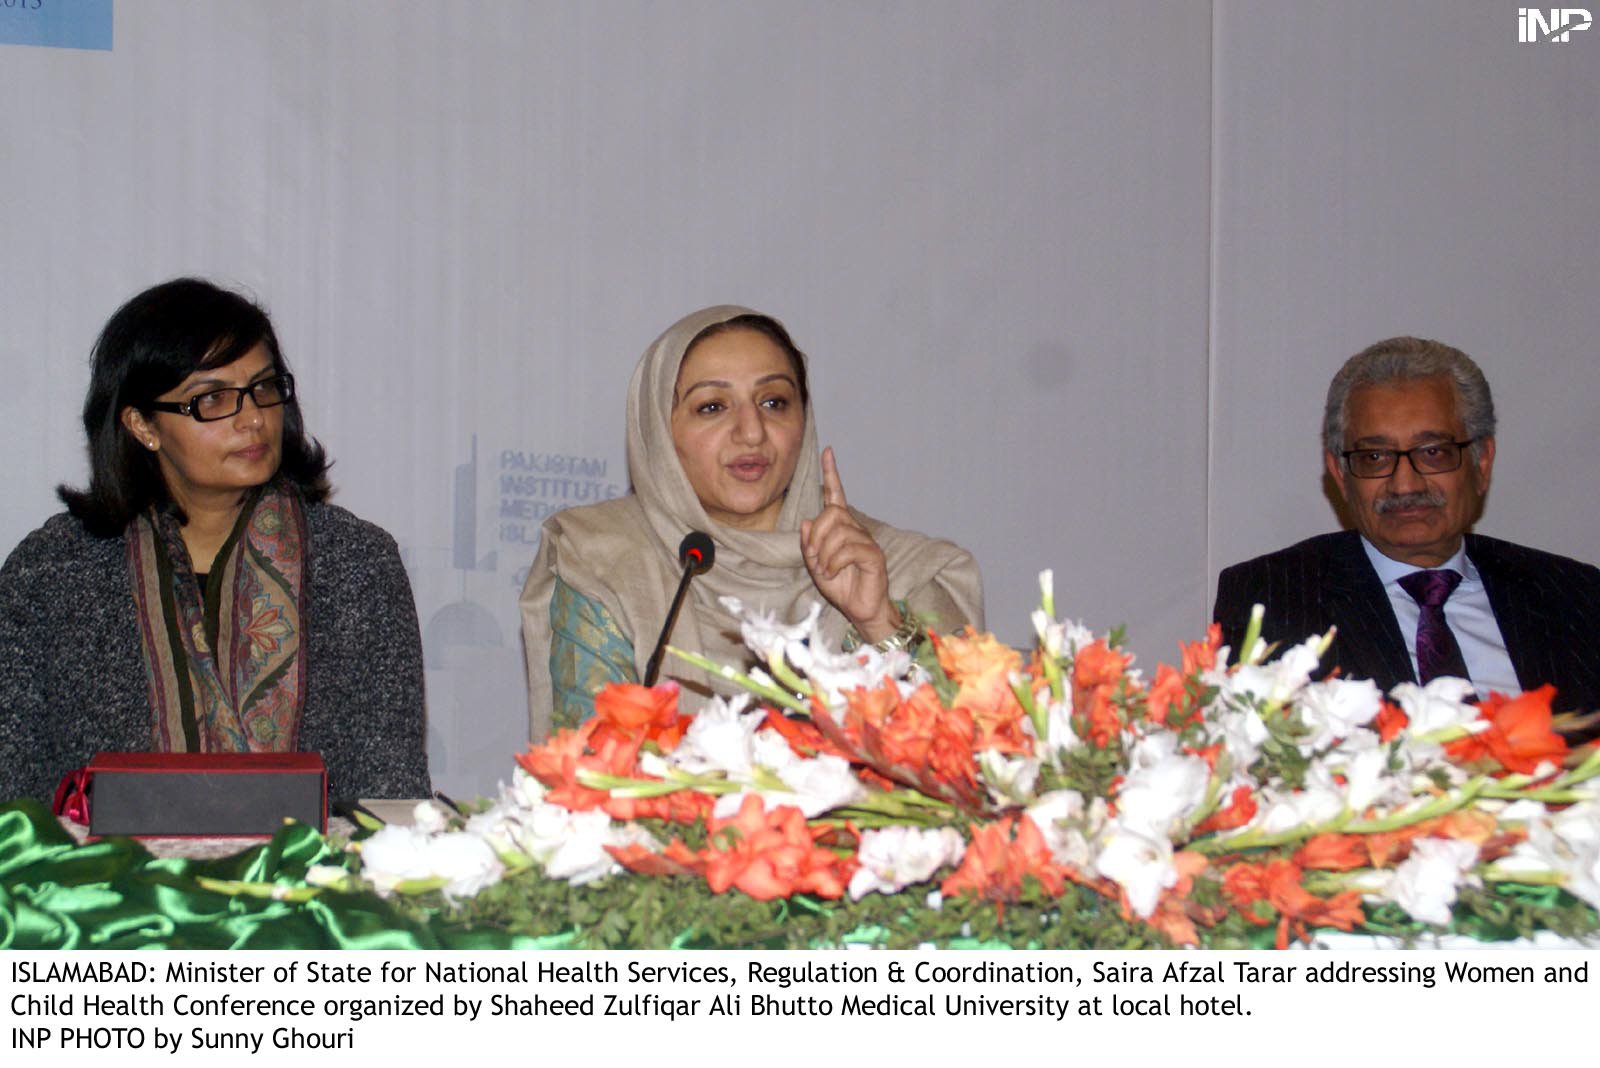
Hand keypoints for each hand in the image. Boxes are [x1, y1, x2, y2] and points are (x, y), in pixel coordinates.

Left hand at [800, 447, 899, 641]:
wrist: (859, 609)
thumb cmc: (840, 586)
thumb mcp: (815, 565)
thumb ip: (809, 545)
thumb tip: (807, 521)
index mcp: (841, 528)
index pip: (836, 495)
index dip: (832, 474)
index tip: (827, 452)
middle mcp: (855, 529)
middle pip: (832, 513)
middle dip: (816, 536)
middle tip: (814, 559)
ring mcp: (866, 541)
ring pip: (839, 532)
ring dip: (824, 554)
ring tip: (825, 570)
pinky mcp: (874, 555)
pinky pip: (849, 549)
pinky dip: (834, 563)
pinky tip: (835, 573)